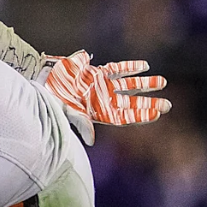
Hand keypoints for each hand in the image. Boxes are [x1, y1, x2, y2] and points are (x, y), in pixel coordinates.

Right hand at [42, 51, 169, 145]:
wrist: (38, 83)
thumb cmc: (50, 99)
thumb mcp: (66, 111)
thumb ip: (81, 123)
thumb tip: (92, 140)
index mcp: (97, 111)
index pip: (124, 115)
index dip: (140, 115)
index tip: (157, 115)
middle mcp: (102, 99)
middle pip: (131, 102)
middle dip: (149, 102)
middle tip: (168, 105)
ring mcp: (100, 85)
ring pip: (128, 85)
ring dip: (145, 84)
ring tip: (163, 82)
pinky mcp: (95, 72)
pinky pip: (116, 69)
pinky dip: (130, 67)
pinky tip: (144, 66)